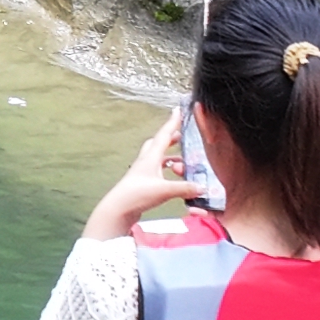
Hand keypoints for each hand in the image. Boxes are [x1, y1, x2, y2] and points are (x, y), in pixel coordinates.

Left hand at [83, 117, 202, 237]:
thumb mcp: (164, 190)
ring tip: (183, 162)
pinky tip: (172, 178)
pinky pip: (157, 171)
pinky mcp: (142, 183)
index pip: (164, 135)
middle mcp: (145, 161)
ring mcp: (142, 172)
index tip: (178, 110)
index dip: (172, 122)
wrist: (118, 210)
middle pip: (158, 144)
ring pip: (157, 158)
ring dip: (169, 157)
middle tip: (181, 137)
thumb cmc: (137, 195)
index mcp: (150, 157)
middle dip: (170, 139)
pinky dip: (166, 170)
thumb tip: (202, 187)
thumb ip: (185, 188)